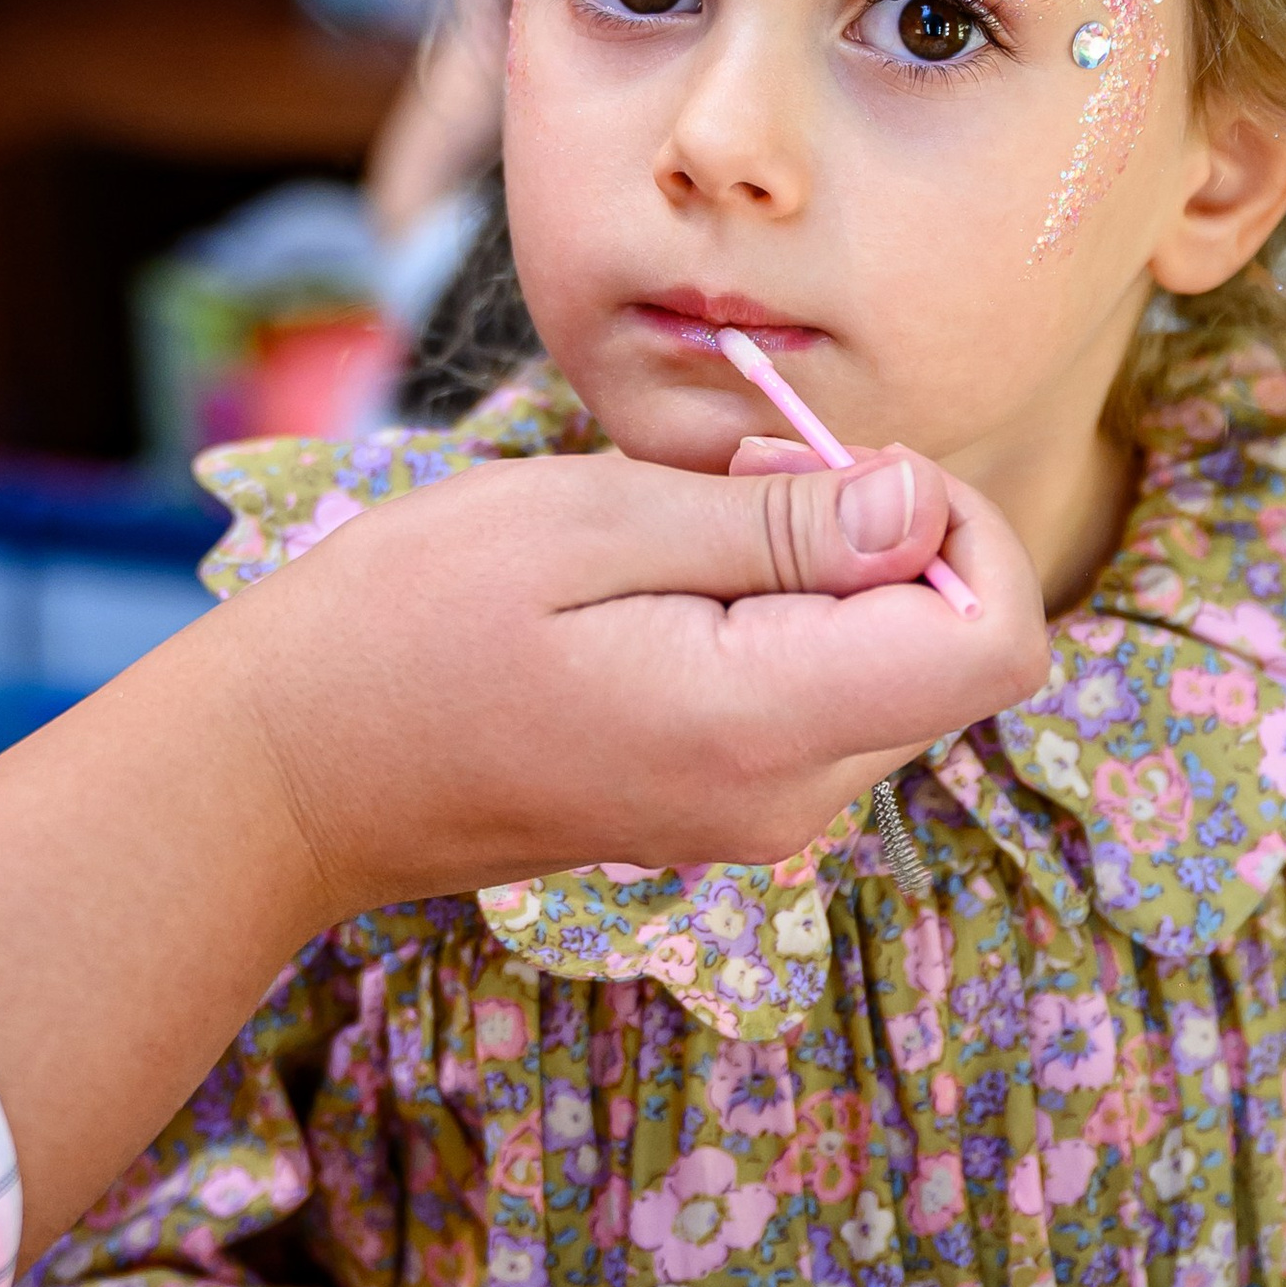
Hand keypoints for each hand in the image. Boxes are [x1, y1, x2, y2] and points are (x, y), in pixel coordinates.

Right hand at [272, 442, 1045, 904]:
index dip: (962, 527)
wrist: (290, 770)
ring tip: (675, 524)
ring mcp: (756, 818)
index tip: (843, 468)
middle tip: (733, 474)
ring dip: (820, 572)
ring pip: (886, 671)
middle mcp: (789, 801)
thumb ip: (778, 521)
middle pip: (949, 654)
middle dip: (882, 537)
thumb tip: (927, 508)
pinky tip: (662, 580)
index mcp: (765, 727)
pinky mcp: (720, 807)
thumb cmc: (408, 621)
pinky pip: (815, 700)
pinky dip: (776, 619)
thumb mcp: (592, 522)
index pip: (995, 640)